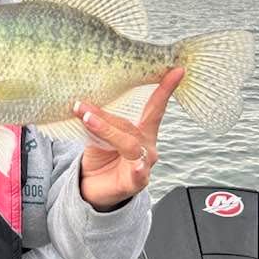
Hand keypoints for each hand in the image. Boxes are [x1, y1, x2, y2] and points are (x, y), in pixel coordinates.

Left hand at [75, 68, 183, 210]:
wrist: (94, 188)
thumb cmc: (101, 157)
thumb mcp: (97, 134)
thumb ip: (97, 120)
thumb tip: (82, 101)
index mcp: (142, 130)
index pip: (154, 107)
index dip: (165, 89)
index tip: (176, 70)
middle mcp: (148, 145)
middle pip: (130, 125)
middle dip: (105, 115)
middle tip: (82, 107)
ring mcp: (145, 164)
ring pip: (129, 144)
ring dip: (107, 131)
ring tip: (88, 121)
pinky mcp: (137, 182)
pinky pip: (138, 174)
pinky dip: (137, 169)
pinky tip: (136, 166)